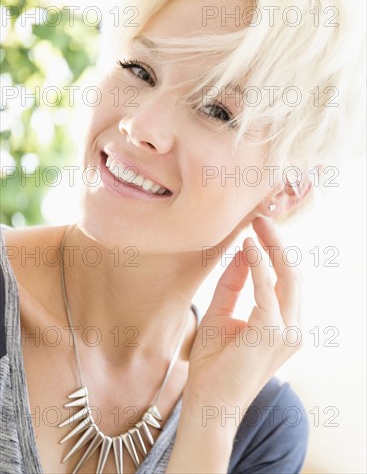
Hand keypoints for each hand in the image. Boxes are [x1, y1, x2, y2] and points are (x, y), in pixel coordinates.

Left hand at [184, 217, 301, 409]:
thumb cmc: (214, 363)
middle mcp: (293, 327)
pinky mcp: (271, 332)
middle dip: (278, 242)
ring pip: (288, 277)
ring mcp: (287, 332)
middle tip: (261, 218)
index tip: (259, 227)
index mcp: (284, 325)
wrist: (208, 403)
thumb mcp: (221, 314)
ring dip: (273, 247)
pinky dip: (259, 264)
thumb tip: (243, 251)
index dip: (275, 251)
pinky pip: (267, 289)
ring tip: (258, 223)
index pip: (287, 280)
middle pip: (293, 274)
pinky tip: (249, 246)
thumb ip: (233, 284)